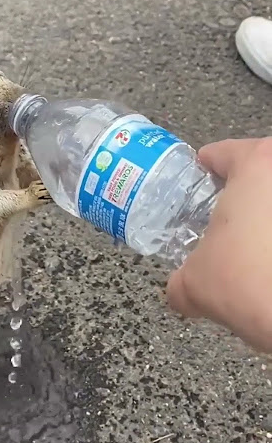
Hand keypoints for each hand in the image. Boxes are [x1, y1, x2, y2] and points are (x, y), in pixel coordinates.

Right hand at [166, 137, 271, 352]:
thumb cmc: (253, 283)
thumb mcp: (195, 283)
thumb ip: (181, 280)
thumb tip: (180, 290)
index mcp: (259, 164)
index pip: (222, 153)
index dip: (205, 171)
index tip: (200, 182)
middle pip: (261, 173)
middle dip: (247, 198)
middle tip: (230, 226)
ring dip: (268, 222)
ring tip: (259, 253)